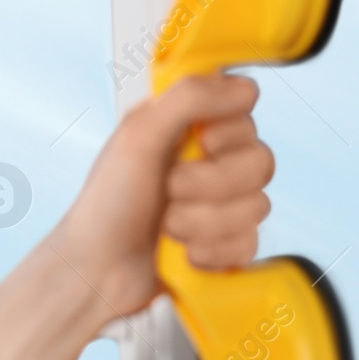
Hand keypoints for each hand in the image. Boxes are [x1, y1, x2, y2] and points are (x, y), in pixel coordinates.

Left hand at [47, 74, 272, 322]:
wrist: (98, 271)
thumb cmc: (107, 202)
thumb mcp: (138, 135)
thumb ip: (189, 98)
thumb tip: (246, 88)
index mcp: (191, 125)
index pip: (247, 111)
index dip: (229, 131)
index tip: (200, 142)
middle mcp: (212, 161)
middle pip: (261, 162)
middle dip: (210, 183)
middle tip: (169, 189)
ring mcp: (223, 205)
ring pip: (257, 206)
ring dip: (204, 221)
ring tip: (167, 226)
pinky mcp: (227, 245)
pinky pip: (248, 244)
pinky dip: (212, 251)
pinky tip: (183, 253)